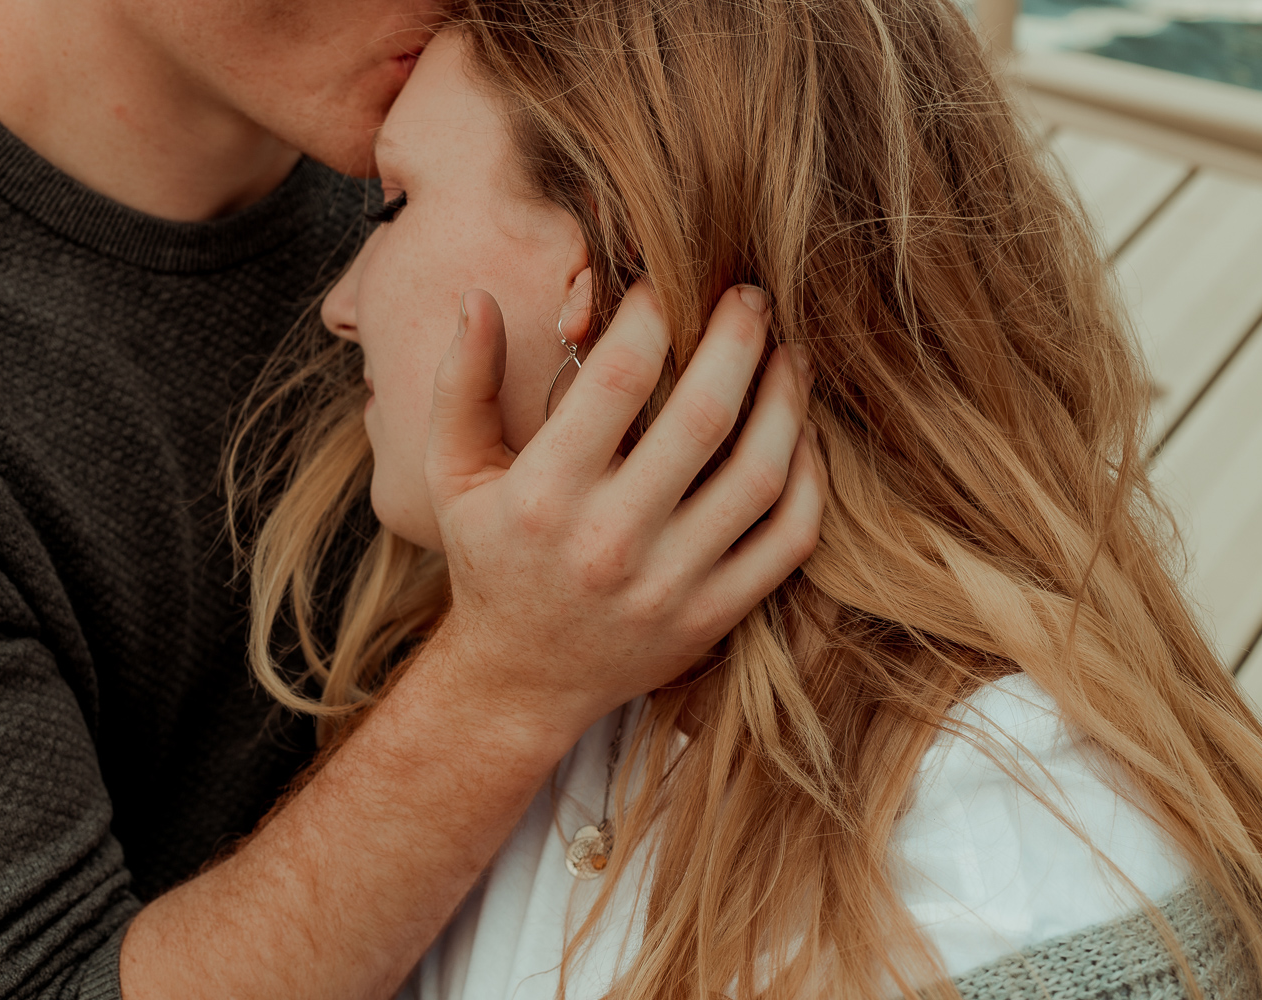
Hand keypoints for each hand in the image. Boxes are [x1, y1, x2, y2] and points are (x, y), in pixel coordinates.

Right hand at [423, 282, 823, 748]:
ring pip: (759, 474)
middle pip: (703, 416)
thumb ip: (463, 385)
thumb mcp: (453, 474)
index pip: (618, 379)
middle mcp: (611, 541)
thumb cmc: (489, 559)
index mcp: (546, 494)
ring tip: (788, 355)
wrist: (520, 679)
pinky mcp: (713, 615)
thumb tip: (480, 298)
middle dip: (738, 339)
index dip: (651, 315)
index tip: (661, 285)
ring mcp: (671, 584)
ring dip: (787, 401)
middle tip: (751, 299)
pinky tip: (800, 436)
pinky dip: (809, 480)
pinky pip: (787, 539)